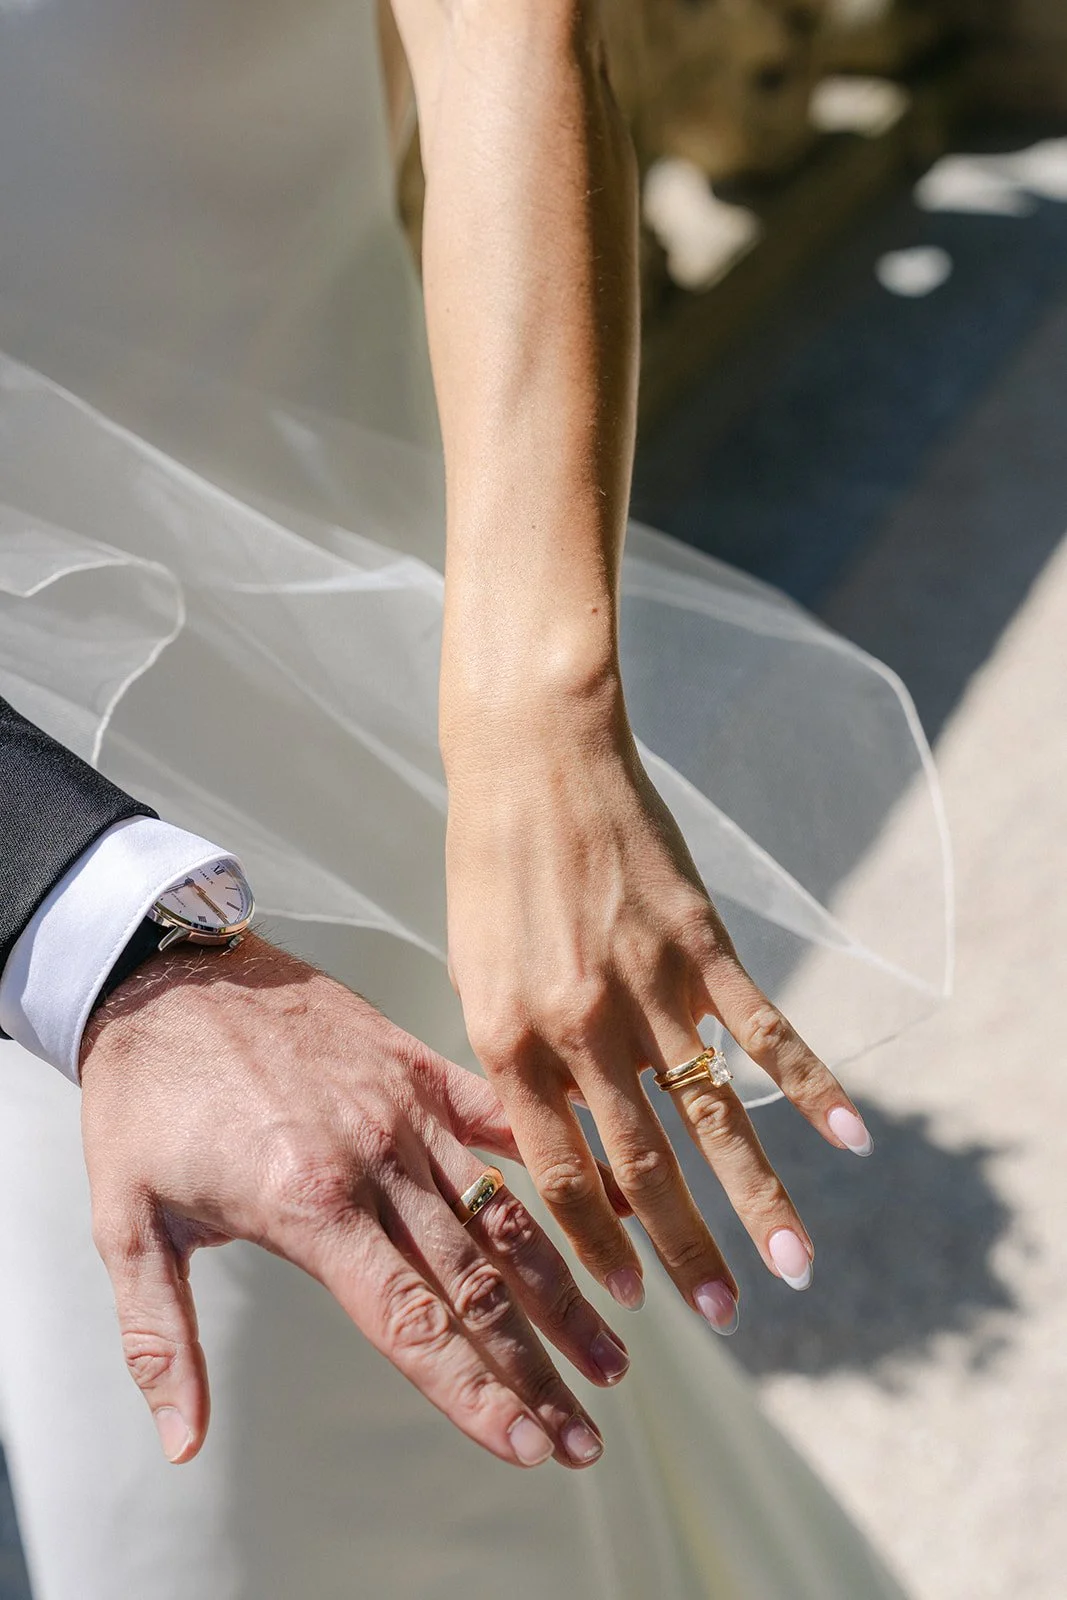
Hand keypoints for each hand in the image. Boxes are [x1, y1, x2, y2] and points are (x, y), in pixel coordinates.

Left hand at [79, 934, 629, 1469]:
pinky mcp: (417, 1065)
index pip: (410, 1321)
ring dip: (563, 1290)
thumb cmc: (144, 1096)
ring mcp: (405, 1109)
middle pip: (474, 1284)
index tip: (526, 1446)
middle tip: (587, 1436)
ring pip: (504, 1213)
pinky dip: (564, 1158)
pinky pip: (504, 1117)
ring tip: (614, 1354)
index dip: (472, 1391)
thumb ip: (161, 1339)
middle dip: (536, 1370)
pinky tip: (619, 1199)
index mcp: (308, 1203)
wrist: (165, 972)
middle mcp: (373, 1161)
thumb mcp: (125, 1223)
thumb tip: (183, 1441)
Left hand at [443, 676, 872, 1325]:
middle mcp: (579, 1025)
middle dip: (685, 1250)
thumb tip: (562, 1134)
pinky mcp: (701, 943)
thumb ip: (515, 1056)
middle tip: (725, 1315)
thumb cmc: (491, 867)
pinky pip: (764, 1028)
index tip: (632, 1296)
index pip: (560, 1171)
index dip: (598, 1242)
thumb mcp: (476, 971)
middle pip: (643, 1164)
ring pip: (713, 1114)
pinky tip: (849, 1138)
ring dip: (758, 1198)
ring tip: (795, 1267)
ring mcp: (648, 984)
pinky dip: (811, 1084)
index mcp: (508, 1036)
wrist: (533, 757)